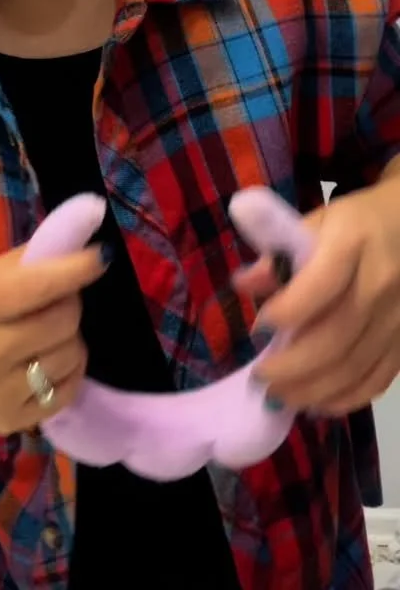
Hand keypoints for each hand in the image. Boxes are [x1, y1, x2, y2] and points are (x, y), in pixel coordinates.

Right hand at [0, 243, 107, 435]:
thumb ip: (24, 262)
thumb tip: (77, 241)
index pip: (42, 284)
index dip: (79, 268)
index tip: (100, 256)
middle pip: (65, 319)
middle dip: (69, 302)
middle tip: (55, 300)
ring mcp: (0, 393)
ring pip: (72, 354)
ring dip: (69, 338)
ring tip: (47, 333)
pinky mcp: (11, 421)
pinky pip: (67, 391)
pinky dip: (67, 370)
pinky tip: (48, 361)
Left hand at [234, 173, 399, 415]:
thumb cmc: (354, 224)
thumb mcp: (314, 223)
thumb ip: (278, 254)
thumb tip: (243, 285)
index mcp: (353, 243)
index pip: (321, 284)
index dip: (288, 311)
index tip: (258, 328)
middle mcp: (381, 282)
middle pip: (338, 335)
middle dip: (293, 365)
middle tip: (261, 376)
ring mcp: (399, 316)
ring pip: (357, 365)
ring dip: (313, 389)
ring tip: (279, 396)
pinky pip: (378, 378)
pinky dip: (346, 398)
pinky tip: (316, 404)